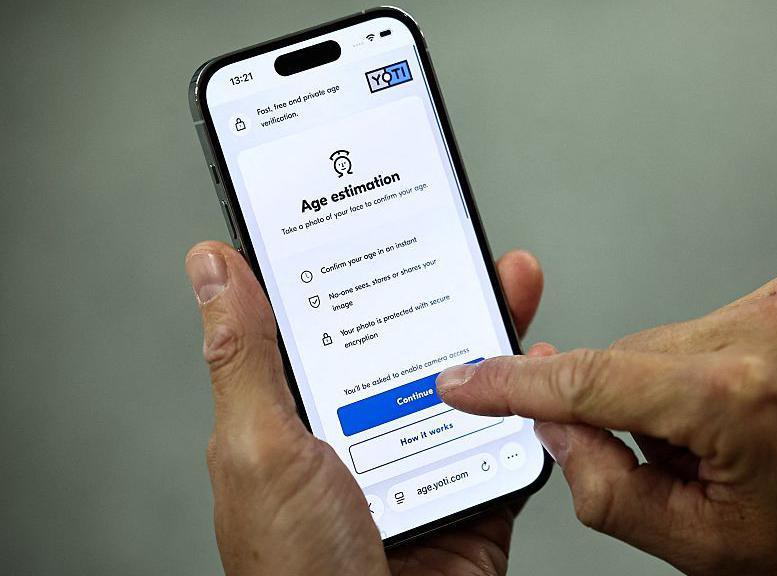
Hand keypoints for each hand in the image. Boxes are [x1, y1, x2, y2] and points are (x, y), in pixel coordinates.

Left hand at [185, 242, 544, 575]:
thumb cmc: (295, 571)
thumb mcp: (259, 449)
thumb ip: (246, 359)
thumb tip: (212, 269)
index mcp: (300, 414)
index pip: (327, 318)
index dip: (349, 264)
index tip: (370, 213)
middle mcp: (361, 431)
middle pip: (406, 339)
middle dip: (438, 286)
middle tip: (459, 239)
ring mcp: (419, 459)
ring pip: (464, 379)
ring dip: (492, 332)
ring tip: (509, 283)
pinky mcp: (472, 490)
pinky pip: (508, 436)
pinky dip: (530, 405)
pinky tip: (538, 369)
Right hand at [438, 262, 776, 574]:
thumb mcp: (710, 548)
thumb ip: (608, 488)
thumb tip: (558, 428)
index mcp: (735, 397)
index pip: (588, 380)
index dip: (516, 384)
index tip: (471, 379)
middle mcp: (766, 326)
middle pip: (632, 357)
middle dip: (635, 410)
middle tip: (690, 463)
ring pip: (676, 336)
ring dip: (682, 387)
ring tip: (744, 437)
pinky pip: (725, 318)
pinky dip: (723, 361)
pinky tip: (768, 402)